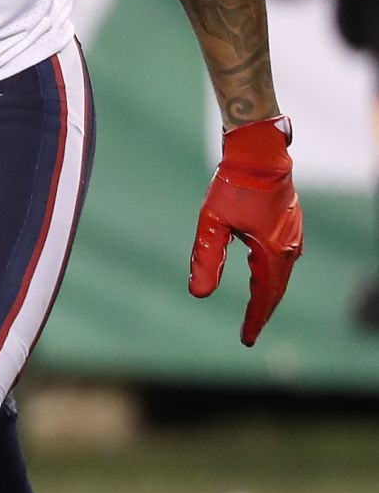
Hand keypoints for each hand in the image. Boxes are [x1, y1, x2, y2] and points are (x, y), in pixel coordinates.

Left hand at [188, 116, 303, 346]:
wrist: (258, 153)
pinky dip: (273, 274)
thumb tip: (198, 294)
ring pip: (281, 273)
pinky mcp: (291, 224)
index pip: (264, 296)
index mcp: (271, 251)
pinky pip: (283, 258)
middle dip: (262, 311)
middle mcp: (288, 246)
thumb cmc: (233, 185)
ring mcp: (293, 235)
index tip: (246, 339)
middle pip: (276, 289)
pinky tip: (263, 276)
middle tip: (249, 332)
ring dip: (269, 293)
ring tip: (257, 309)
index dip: (254, 319)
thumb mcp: (212, 223)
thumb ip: (206, 258)